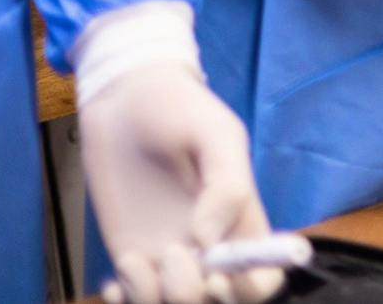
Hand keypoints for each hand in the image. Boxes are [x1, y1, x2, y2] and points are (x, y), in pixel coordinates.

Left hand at [76, 4, 281, 303]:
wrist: (123, 100)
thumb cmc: (181, 109)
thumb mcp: (216, 134)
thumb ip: (225, 185)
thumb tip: (207, 242)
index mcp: (243, 222)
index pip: (263, 280)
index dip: (251, 288)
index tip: (223, 271)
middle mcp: (209, 248)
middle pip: (218, 303)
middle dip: (197, 296)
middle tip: (175, 256)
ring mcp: (168, 256)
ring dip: (155, 297)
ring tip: (138, 258)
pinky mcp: (130, 256)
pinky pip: (134, 301)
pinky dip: (126, 301)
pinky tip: (119, 273)